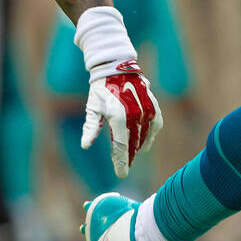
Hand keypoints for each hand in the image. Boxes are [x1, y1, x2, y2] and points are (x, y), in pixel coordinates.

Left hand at [81, 60, 162, 177]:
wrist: (116, 66)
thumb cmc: (101, 89)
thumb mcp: (93, 108)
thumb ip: (91, 127)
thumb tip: (85, 146)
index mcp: (119, 118)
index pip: (121, 147)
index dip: (121, 163)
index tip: (121, 174)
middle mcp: (135, 115)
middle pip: (134, 145)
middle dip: (129, 157)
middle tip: (124, 166)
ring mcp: (146, 110)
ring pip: (145, 136)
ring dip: (139, 148)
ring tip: (132, 155)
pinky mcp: (153, 105)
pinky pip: (155, 125)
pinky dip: (151, 134)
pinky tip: (145, 141)